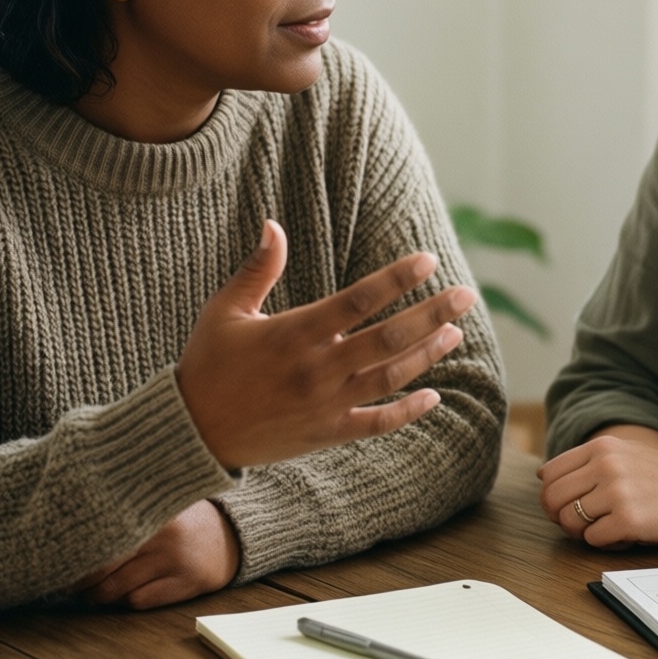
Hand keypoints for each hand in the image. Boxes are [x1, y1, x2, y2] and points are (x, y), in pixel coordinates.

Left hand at [73, 501, 239, 609]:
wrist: (234, 535)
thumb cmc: (186, 521)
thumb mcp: (161, 506)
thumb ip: (130, 514)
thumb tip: (80, 530)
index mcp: (154, 515)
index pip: (105, 539)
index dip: (80, 556)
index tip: (64, 561)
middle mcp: (164, 538)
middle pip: (106, 569)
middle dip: (84, 582)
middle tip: (73, 584)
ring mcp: (175, 563)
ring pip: (118, 590)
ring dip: (101, 596)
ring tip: (94, 592)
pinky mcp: (185, 584)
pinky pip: (140, 601)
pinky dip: (127, 600)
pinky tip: (127, 593)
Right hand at [177, 220, 476, 468]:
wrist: (190, 432)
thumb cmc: (208, 364)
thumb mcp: (225, 311)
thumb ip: (257, 269)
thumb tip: (274, 224)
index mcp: (293, 333)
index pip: (358, 300)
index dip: (396, 279)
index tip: (428, 260)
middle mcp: (316, 369)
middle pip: (388, 338)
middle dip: (432, 313)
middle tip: (466, 294)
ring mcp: (325, 405)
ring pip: (390, 377)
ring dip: (428, 354)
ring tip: (455, 332)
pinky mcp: (326, 434)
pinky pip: (376, 424)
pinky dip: (407, 411)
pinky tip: (432, 395)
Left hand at [538, 433, 657, 547]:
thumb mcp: (626, 455)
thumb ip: (588, 462)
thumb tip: (543, 476)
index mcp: (602, 446)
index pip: (550, 473)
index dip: (550, 496)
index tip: (564, 508)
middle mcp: (606, 464)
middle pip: (552, 499)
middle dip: (560, 518)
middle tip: (581, 526)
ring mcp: (617, 491)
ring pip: (569, 522)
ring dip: (582, 533)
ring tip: (606, 530)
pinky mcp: (629, 519)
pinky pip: (594, 540)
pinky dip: (605, 544)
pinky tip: (624, 536)